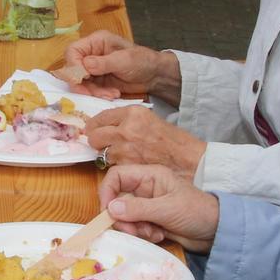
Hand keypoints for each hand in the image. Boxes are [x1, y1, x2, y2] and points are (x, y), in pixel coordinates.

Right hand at [64, 31, 178, 103]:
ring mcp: (93, 69)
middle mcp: (91, 54)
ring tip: (111, 94)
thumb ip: (103, 63)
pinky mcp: (98, 81)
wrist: (154, 75)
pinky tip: (113, 94)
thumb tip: (84, 65)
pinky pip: (90, 90)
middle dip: (81, 83)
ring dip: (92, 91)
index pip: (73, 51)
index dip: (74, 66)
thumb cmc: (142, 61)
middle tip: (92, 93)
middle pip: (73, 69)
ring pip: (80, 82)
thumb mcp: (124, 60)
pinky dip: (98, 95)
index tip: (83, 78)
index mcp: (96, 42)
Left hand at [85, 107, 205, 178]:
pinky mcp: (127, 165)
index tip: (92, 129)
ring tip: (119, 153)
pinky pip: (111, 165)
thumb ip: (127, 120)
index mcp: (132, 113)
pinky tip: (126, 162)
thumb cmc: (172, 140)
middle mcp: (126, 129)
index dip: (94, 125)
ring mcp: (125, 148)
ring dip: (105, 154)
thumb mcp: (149, 119)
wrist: (186, 159)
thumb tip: (107, 125)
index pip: (100, 117)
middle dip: (96, 140)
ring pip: (100, 152)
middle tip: (102, 143)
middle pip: (94, 135)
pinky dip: (115, 165)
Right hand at [100, 163, 219, 253]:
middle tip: (134, 231)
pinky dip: (143, 234)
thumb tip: (110, 209)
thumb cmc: (197, 212)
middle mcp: (146, 189)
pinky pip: (135, 228)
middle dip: (123, 218)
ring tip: (153, 233)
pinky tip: (159, 236)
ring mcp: (148, 206)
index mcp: (150, 176)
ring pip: (125, 217)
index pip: (117, 176)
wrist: (217, 232)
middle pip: (117, 200)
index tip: (107, 212)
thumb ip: (138, 208)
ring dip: (134, 228)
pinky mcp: (151, 222)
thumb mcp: (167, 209)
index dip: (107, 192)